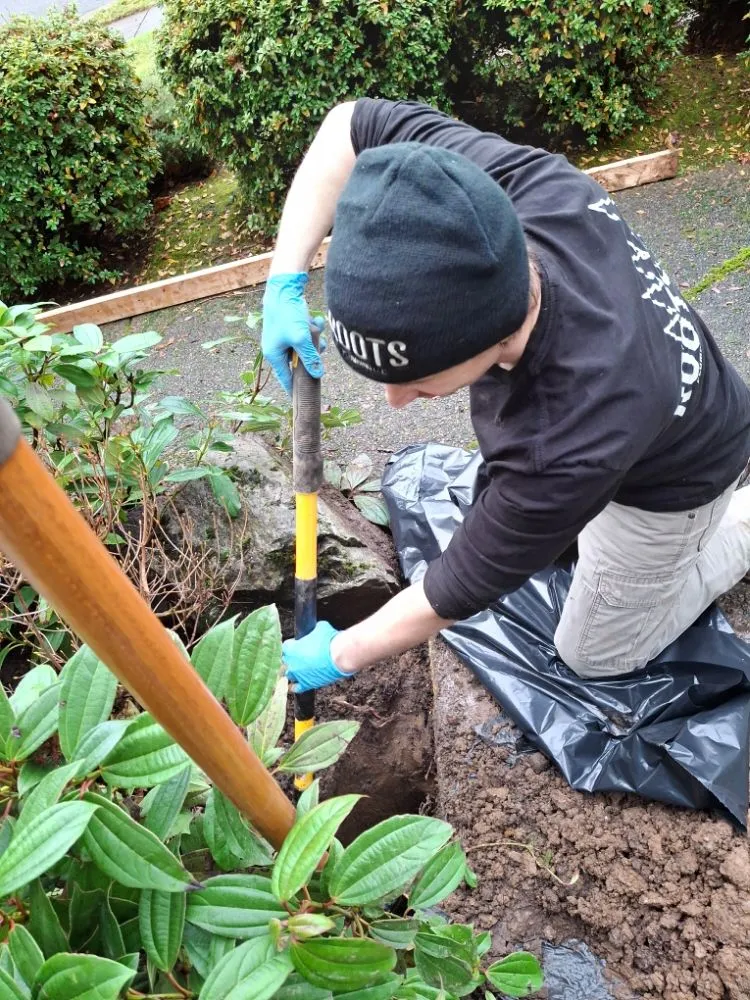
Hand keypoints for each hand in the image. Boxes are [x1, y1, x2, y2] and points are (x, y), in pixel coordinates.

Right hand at [262, 273, 324, 393]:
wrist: (284, 287)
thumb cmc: (288, 314)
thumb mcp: (301, 339)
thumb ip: (310, 358)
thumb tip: (318, 375)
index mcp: (274, 355)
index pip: (285, 379)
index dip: (296, 388)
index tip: (307, 396)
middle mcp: (277, 348)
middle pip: (299, 363)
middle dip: (311, 356)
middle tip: (319, 350)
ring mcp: (284, 337)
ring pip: (305, 348)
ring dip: (314, 341)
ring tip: (316, 330)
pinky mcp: (291, 327)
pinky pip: (306, 335)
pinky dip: (312, 330)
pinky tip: (315, 321)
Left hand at [282, 621, 353, 692]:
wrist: (340, 656)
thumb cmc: (330, 641)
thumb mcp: (320, 627)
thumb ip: (313, 630)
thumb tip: (316, 630)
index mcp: (291, 648)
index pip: (285, 647)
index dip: (292, 645)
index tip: (298, 644)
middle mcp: (291, 662)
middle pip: (285, 661)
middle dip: (292, 658)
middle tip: (301, 656)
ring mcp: (297, 674)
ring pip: (288, 674)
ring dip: (293, 671)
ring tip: (301, 668)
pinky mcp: (306, 684)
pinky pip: (296, 688)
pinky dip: (296, 686)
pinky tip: (298, 683)